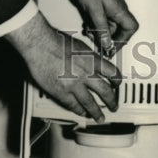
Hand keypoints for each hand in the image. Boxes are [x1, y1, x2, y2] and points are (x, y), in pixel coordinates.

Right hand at [4, 10, 120, 122]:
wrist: (40, 44)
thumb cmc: (55, 40)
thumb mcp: (79, 45)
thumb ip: (88, 57)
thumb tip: (93, 63)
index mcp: (92, 59)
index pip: (112, 73)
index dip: (117, 81)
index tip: (117, 85)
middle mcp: (85, 73)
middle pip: (105, 91)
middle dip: (112, 101)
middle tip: (114, 106)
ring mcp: (74, 85)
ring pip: (90, 103)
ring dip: (97, 112)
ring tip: (100, 117)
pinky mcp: (61, 93)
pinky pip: (73, 105)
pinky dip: (79, 111)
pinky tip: (82, 113)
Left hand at [72, 0, 138, 55]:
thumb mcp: (94, 10)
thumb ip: (101, 29)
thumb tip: (108, 45)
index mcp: (119, 10)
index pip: (130, 28)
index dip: (122, 39)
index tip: (110, 46)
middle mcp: (118, 7)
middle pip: (119, 28)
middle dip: (108, 37)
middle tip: (95, 41)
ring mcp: (111, 2)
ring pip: (110, 22)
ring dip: (100, 29)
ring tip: (88, 31)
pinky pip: (104, 15)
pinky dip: (96, 21)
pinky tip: (86, 22)